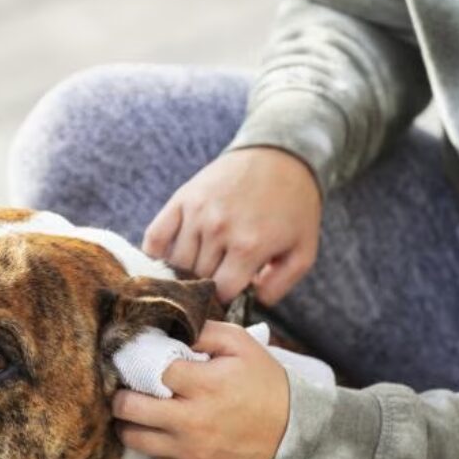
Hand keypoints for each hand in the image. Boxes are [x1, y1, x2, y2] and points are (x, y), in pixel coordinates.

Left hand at [110, 321, 289, 458]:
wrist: (293, 435)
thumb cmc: (265, 384)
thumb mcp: (241, 344)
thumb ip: (203, 330)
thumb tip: (166, 327)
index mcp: (205, 384)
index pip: (149, 369)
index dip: (138, 360)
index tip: (135, 358)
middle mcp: (193, 421)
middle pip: (128, 407)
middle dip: (121, 393)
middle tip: (127, 386)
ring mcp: (190, 451)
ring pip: (133, 437)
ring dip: (130, 422)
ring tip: (140, 409)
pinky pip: (156, 458)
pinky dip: (156, 442)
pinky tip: (169, 430)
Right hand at [143, 147, 321, 304]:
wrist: (279, 156)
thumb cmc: (294, 207)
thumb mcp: (303, 250)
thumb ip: (280, 285)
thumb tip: (252, 302)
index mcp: (248, 246)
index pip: (221, 292)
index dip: (226, 301)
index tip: (230, 297)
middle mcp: (218, 230)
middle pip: (197, 279)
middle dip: (206, 288)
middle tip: (214, 286)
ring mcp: (197, 213)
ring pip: (176, 263)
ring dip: (184, 274)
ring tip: (197, 275)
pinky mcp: (182, 198)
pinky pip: (156, 236)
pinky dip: (155, 254)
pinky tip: (166, 263)